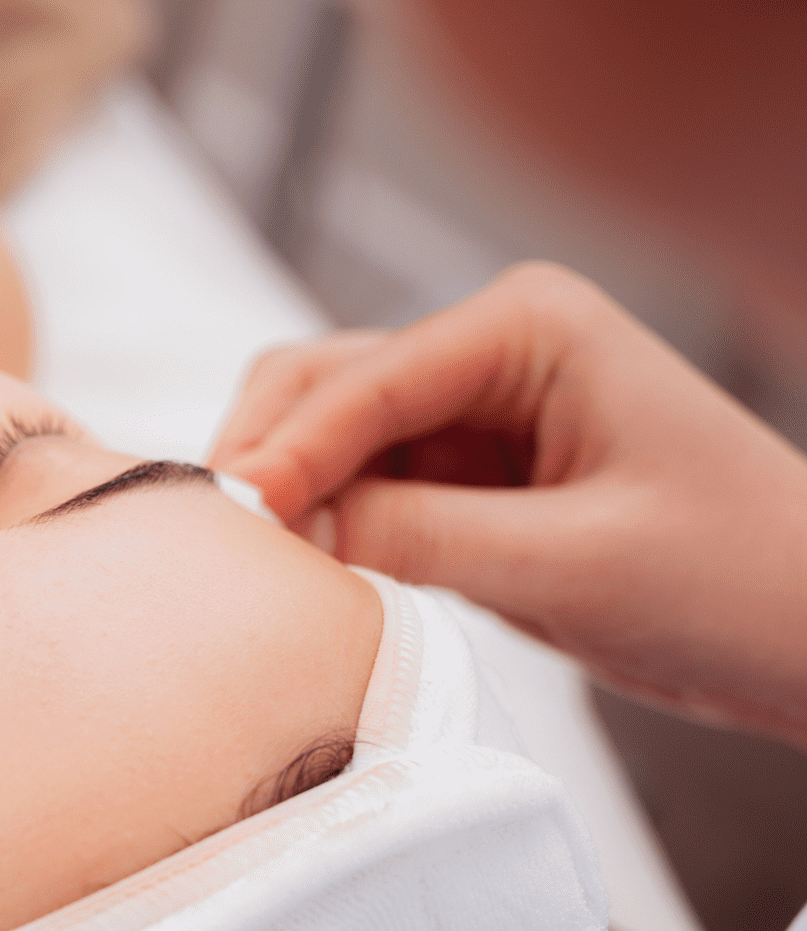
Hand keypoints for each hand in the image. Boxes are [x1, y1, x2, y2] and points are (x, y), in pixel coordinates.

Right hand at [213, 262, 806, 748]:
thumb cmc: (734, 581)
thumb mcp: (569, 563)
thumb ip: (419, 537)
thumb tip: (287, 527)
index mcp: (528, 326)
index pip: (365, 381)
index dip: (285, 449)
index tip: (229, 519)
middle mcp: (488, 349)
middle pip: (319, 384)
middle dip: (265, 456)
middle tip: (219, 545)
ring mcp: (470, 412)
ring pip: (326, 437)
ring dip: (286, 492)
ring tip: (250, 567)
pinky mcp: (462, 478)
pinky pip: (359, 489)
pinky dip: (320, 525)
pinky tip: (299, 572)